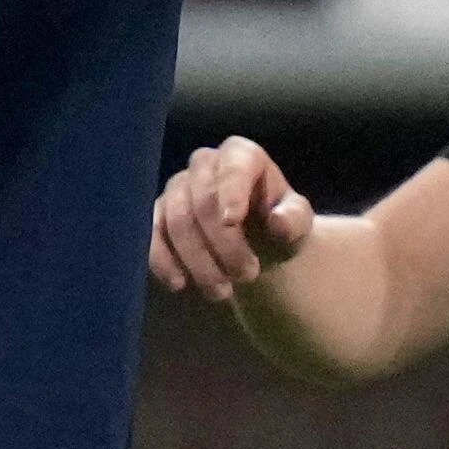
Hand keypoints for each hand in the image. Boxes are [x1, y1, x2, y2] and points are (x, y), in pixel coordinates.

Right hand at [150, 134, 312, 299]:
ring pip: (176, 222)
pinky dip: (163, 261)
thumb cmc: (278, 228)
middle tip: (247, 277)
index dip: (230, 192)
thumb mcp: (297, 225)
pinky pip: (151, 236)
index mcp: (241, 156)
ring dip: (198, 261)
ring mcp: (176, 188)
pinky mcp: (156, 215)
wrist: (255, 247)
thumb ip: (293, 220)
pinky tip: (180, 284)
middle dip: (223, 244)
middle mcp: (204, 164)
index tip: (232, 221)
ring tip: (222, 292)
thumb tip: (279, 222)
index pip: (233, 168)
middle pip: (202, 201)